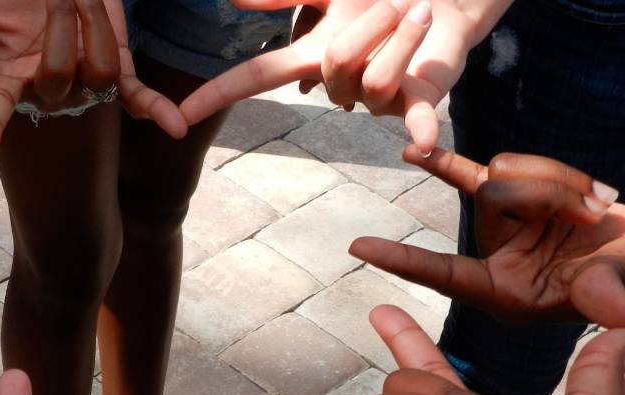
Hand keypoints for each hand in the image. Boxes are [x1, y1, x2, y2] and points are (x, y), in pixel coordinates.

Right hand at [0, 0, 186, 165]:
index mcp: (11, 75)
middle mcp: (47, 86)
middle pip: (58, 78)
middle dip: (62, 34)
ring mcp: (85, 80)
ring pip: (98, 74)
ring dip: (96, 31)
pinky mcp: (118, 72)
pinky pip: (137, 98)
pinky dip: (158, 111)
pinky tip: (177, 129)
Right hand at [180, 0, 477, 153]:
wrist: (445, 3)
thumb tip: (231, 0)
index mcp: (310, 58)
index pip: (254, 79)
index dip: (215, 96)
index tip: (179, 118)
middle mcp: (337, 86)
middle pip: (335, 65)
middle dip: (370, 26)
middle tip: (395, 2)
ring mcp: (376, 100)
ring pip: (374, 78)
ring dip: (402, 34)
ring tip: (420, 13)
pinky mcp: (418, 104)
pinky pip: (416, 121)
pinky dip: (422, 134)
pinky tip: (423, 148)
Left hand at [350, 147, 624, 328]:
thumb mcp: (622, 290)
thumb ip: (604, 296)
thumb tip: (614, 315)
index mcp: (503, 294)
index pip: (442, 274)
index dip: (402, 260)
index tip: (358, 249)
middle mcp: (498, 260)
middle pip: (490, 196)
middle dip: (546, 191)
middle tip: (593, 213)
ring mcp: (509, 227)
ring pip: (504, 171)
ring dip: (557, 179)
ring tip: (597, 206)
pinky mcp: (526, 199)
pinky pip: (500, 168)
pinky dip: (501, 167)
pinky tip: (468, 166)